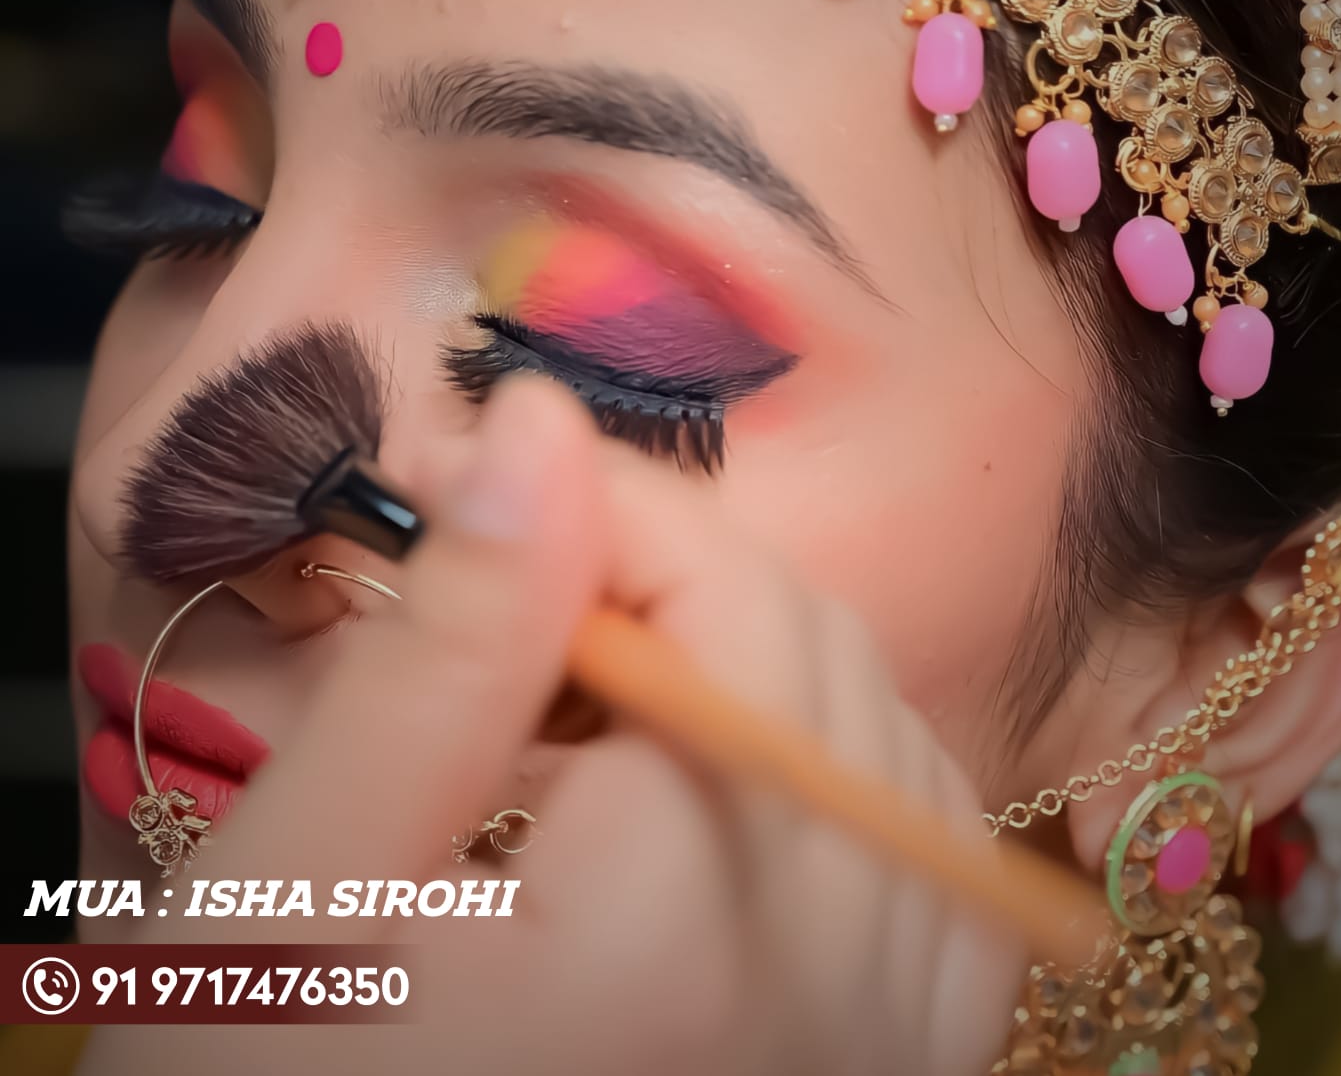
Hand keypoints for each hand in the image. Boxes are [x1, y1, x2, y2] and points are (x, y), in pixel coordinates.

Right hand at [81, 376, 1022, 1075]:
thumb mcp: (311, 879)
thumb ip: (449, 645)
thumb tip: (539, 424)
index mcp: (702, 914)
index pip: (730, 593)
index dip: (601, 505)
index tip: (465, 485)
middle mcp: (851, 981)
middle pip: (814, 650)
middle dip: (659, 574)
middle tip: (505, 599)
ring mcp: (899, 1045)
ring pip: (886, 734)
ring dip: (747, 662)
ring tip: (582, 709)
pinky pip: (933, 862)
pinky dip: (838, 774)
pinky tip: (720, 789)